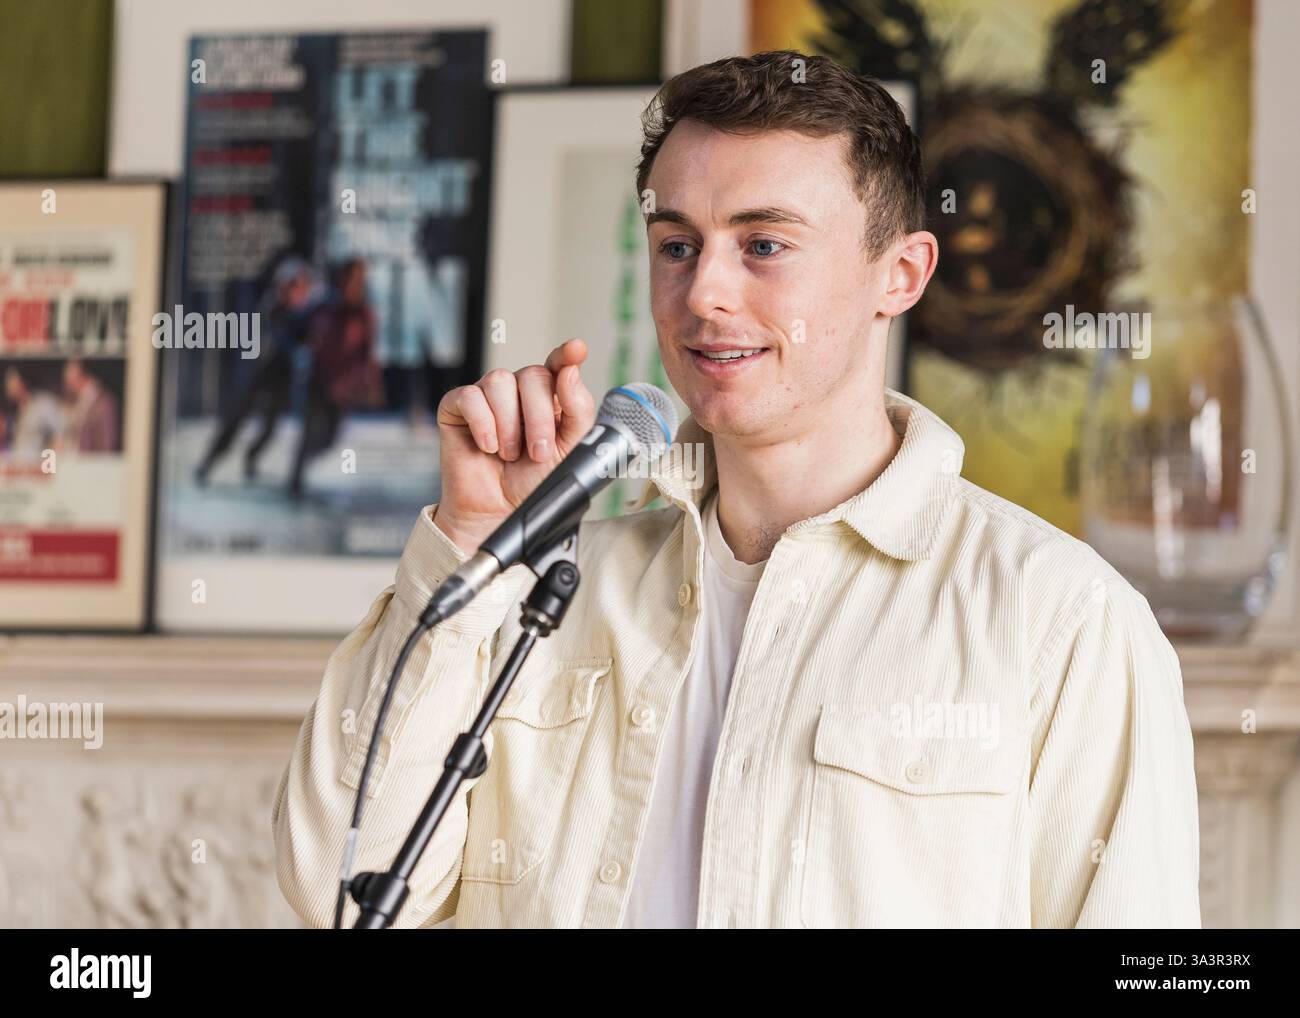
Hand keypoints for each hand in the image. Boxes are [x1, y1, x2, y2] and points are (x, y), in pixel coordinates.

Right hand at [433, 339, 596, 551]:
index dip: (566, 354)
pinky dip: (482, 423)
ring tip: (509, 454)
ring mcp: (487, 396)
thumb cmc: (533, 482)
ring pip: (500, 381)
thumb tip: (570, 372)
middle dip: (539, 418)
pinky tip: (488, 446)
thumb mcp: (568, 450)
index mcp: (549, 398)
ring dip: (509, 425)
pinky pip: (469, 397)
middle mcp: (518, 391)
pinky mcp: (457, 407)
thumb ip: (577, 411)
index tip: (576, 349)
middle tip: (537, 452)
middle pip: (532, 375)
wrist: (499, 511)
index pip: (558, 365)